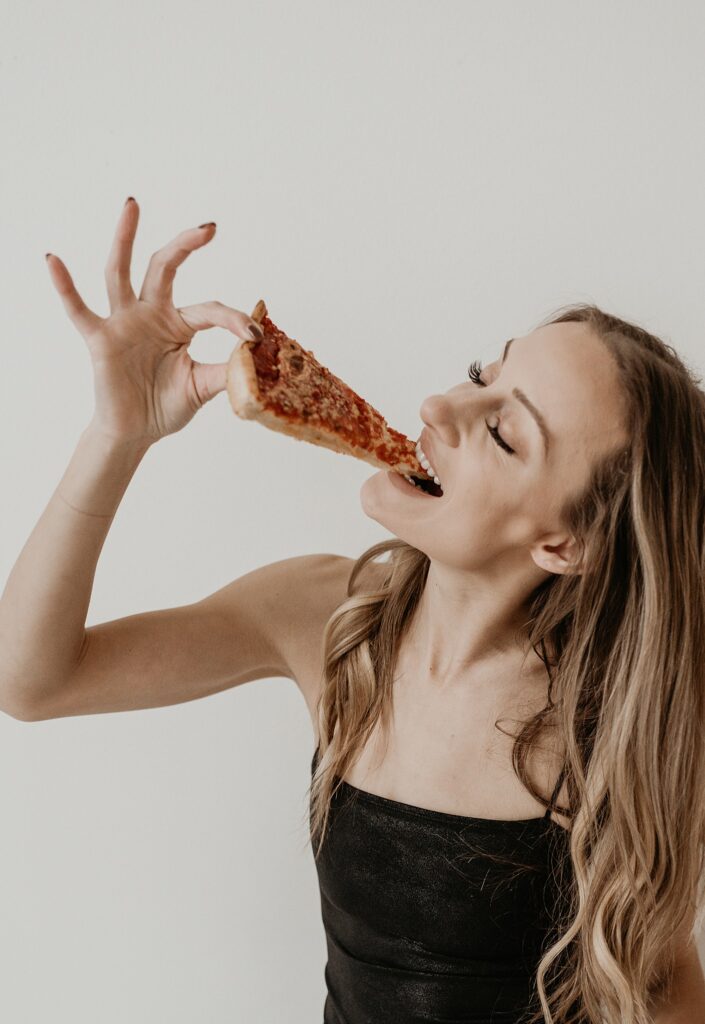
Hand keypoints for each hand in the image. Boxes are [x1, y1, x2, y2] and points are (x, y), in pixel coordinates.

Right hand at [45, 197, 262, 446]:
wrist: (135, 433)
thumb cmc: (165, 406)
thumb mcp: (202, 387)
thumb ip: (226, 371)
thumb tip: (254, 358)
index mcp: (179, 324)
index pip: (210, 310)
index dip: (233, 320)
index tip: (255, 335)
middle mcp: (151, 314)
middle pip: (164, 268)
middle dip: (185, 245)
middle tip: (210, 227)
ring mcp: (124, 322)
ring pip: (122, 272)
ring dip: (125, 238)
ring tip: (133, 204)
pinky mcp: (100, 339)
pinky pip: (78, 309)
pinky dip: (64, 286)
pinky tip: (53, 260)